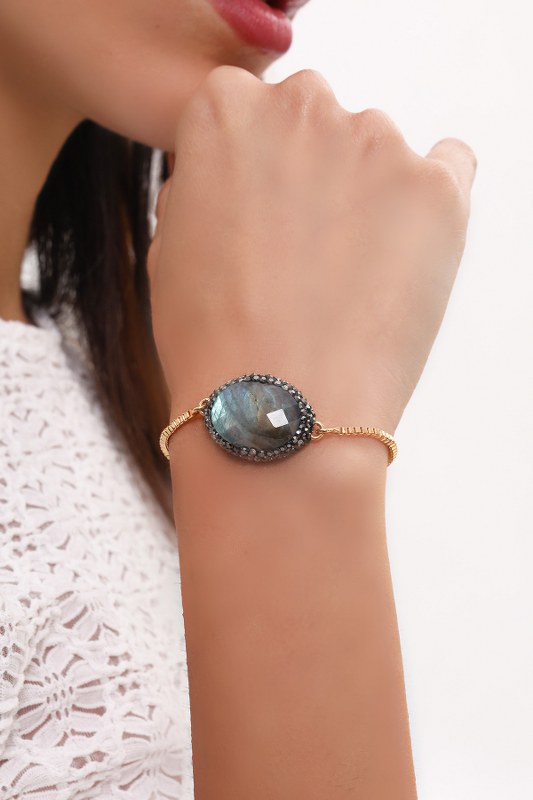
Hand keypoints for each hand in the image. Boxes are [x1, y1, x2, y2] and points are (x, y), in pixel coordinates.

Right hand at [148, 66, 475, 441]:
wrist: (276, 409)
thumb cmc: (210, 340)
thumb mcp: (168, 247)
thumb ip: (203, 188)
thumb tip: (232, 177)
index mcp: (225, 110)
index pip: (245, 108)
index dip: (250, 169)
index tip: (255, 215)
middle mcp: (302, 105)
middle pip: (312, 117)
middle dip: (306, 168)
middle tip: (302, 247)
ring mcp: (377, 142)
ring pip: (376, 148)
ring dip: (365, 191)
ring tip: (348, 276)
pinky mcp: (437, 188)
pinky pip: (449, 165)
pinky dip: (431, 199)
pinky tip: (407, 249)